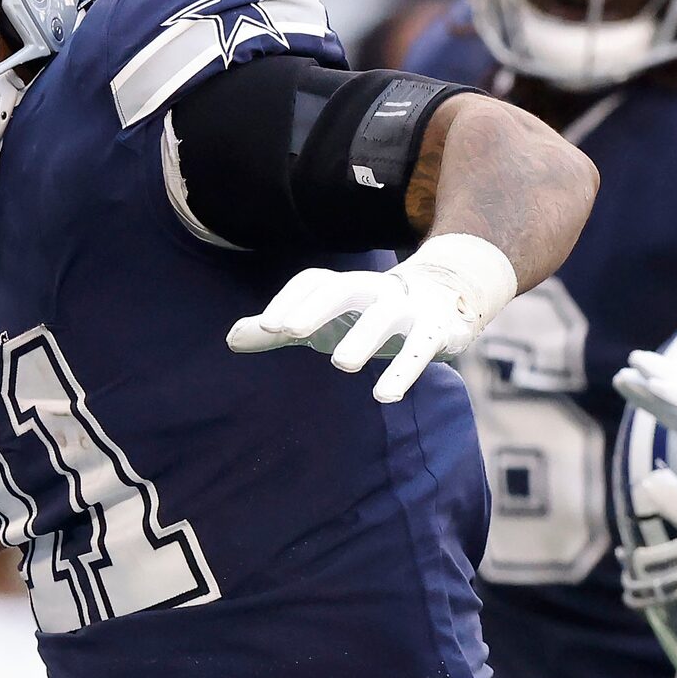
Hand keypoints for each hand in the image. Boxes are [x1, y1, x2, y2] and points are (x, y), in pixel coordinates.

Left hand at [226, 233, 515, 404]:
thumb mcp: (326, 318)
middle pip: (345, 289)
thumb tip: (230, 339)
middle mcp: (374, 290)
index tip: (269, 328)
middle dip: (317, 308)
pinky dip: (404, 370)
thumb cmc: (369, 313)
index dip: (290, 300)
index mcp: (345, 286)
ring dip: (363, 336)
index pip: (315, 282)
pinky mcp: (437, 330)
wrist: (446, 295)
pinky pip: (420, 349)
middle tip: (290, 333)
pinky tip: (383, 395)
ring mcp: (408, 308)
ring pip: (385, 316)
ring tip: (341, 364)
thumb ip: (282, 330)